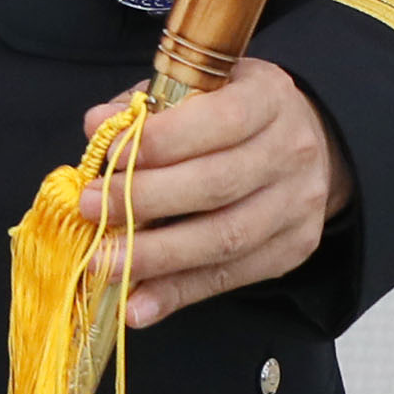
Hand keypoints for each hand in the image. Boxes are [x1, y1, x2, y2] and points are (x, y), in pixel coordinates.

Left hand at [74, 59, 352, 329]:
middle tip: (89, 209)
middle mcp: (291, 152)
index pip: (219, 121)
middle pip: (217, 185)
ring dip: (156, 257)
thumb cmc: (231, 112)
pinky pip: (231, 277)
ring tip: (103, 263)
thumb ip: (147, 106)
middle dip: (145, 201)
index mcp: (268, 98)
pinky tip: (138, 305)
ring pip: (224, 239)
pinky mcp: (293, 248)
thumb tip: (97, 125)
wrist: (305, 143)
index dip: (161, 141)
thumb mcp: (198, 89)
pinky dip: (178, 293)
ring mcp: (297, 205)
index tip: (108, 154)